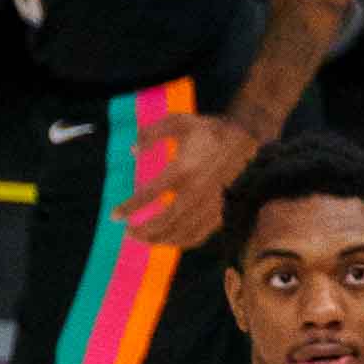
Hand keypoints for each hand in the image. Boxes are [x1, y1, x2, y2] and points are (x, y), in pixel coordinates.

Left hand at [114, 112, 260, 247]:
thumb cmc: (211, 130)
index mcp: (183, 169)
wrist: (249, 141)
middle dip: (144, 230)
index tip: (114, 216)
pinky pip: (200, 235)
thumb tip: (132, 151)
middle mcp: (196, 191)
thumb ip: (151, 133)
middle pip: (166, 221)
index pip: (150, 195)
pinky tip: (169, 241)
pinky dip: (182, 242)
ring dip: (160, 239)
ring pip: (182, 232)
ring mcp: (210, 205)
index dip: (130, 207)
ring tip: (143, 239)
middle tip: (128, 233)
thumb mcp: (180, 121)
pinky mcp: (220, 212)